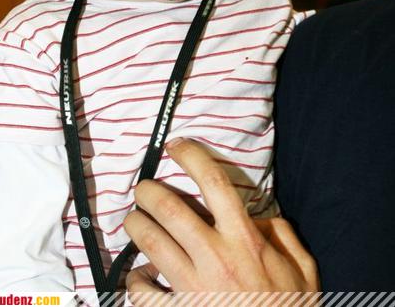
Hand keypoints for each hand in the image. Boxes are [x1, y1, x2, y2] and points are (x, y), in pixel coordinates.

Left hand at [124, 138, 318, 301]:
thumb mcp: (302, 267)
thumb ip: (281, 233)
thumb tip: (258, 216)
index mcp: (244, 240)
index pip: (214, 183)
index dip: (192, 156)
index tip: (177, 145)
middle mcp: (215, 258)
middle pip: (169, 209)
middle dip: (148, 191)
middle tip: (143, 188)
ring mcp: (193, 287)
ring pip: (150, 242)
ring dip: (135, 225)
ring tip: (135, 221)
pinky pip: (142, 291)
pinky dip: (135, 279)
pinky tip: (141, 274)